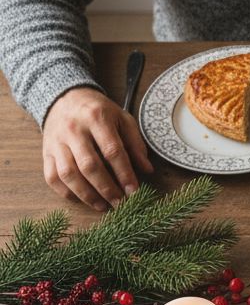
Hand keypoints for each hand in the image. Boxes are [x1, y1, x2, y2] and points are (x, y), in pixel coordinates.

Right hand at [42, 87, 152, 210]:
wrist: (65, 98)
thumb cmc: (99, 112)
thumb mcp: (122, 119)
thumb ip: (135, 144)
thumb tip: (147, 170)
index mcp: (96, 118)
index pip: (112, 151)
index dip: (124, 173)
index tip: (134, 191)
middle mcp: (73, 130)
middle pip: (89, 166)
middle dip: (107, 189)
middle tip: (120, 203)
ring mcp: (57, 142)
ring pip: (68, 174)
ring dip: (87, 195)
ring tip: (103, 206)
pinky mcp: (46, 152)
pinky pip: (52, 177)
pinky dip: (66, 192)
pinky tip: (82, 199)